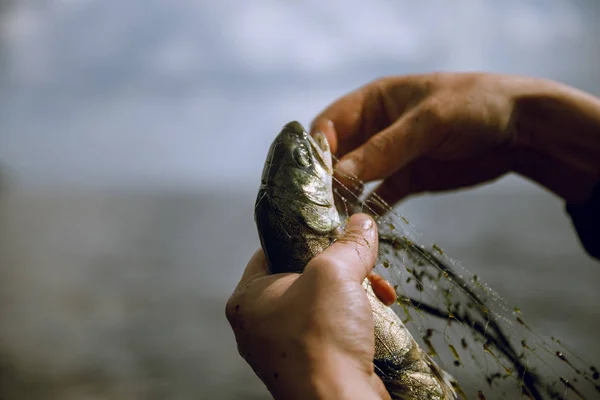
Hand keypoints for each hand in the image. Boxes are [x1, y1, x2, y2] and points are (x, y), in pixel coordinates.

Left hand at [225, 214, 391, 399]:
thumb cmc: (321, 337)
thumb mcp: (335, 272)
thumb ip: (349, 243)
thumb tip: (362, 222)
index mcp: (247, 299)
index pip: (270, 251)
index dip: (303, 238)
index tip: (331, 233)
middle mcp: (259, 325)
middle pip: (302, 278)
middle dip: (340, 270)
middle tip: (362, 267)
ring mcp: (282, 350)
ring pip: (319, 305)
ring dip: (352, 294)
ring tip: (378, 293)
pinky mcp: (309, 366)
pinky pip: (330, 332)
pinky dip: (352, 321)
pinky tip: (376, 317)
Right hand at [311, 72, 599, 204]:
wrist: (522, 130)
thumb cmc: (474, 107)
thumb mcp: (427, 122)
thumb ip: (383, 149)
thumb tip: (337, 179)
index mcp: (372, 101)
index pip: (328, 126)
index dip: (316, 152)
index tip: (310, 182)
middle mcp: (374, 129)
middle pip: (336, 156)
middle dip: (324, 181)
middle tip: (316, 210)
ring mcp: (390, 156)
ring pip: (353, 180)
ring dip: (342, 199)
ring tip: (332, 223)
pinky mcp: (407, 179)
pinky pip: (378, 197)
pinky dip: (367, 212)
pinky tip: (358, 229)